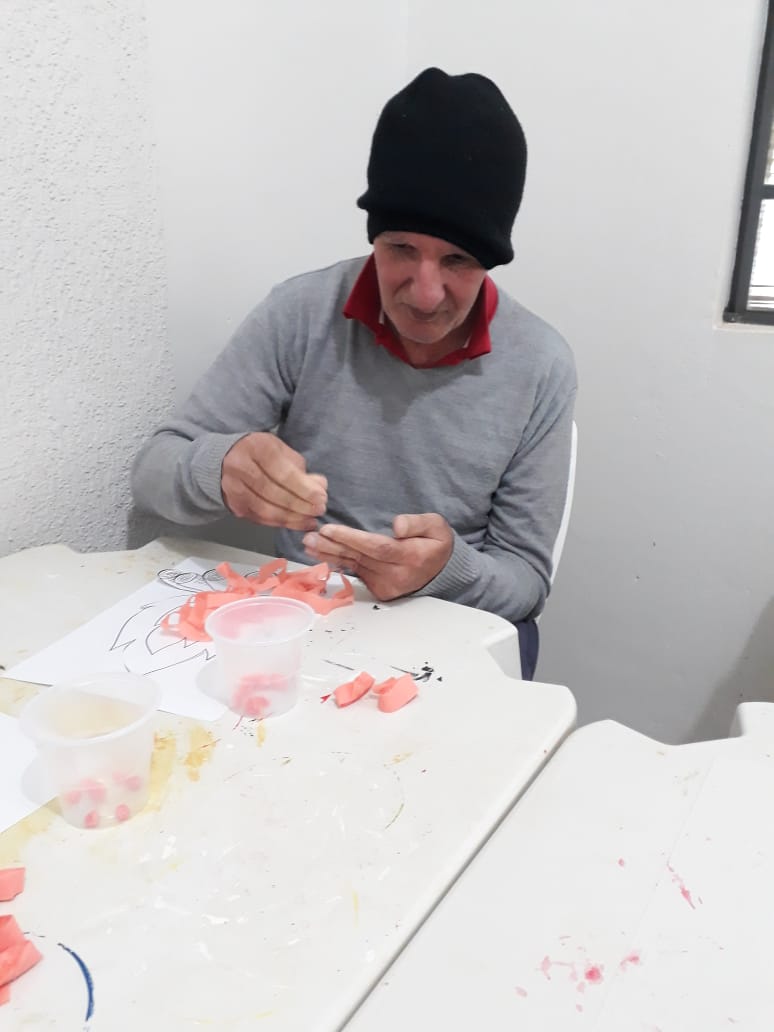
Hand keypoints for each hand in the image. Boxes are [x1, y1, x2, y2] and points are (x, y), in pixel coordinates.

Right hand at [221, 432, 326, 530]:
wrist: (227, 457)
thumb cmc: (259, 453)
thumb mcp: (281, 451)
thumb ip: (300, 469)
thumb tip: (320, 486)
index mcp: (256, 447)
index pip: (283, 473)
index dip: (304, 489)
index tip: (320, 498)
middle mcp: (240, 466)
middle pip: (273, 493)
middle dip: (300, 506)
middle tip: (318, 510)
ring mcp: (232, 486)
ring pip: (264, 509)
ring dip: (291, 518)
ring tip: (309, 520)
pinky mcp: (232, 503)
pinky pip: (257, 518)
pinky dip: (278, 523)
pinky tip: (294, 523)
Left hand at [302, 513, 453, 600]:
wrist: (441, 570)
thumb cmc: (435, 544)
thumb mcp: (436, 527)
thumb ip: (418, 522)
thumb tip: (396, 525)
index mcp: (412, 557)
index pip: (377, 548)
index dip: (351, 539)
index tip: (330, 530)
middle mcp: (397, 575)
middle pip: (360, 558)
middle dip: (333, 546)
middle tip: (310, 536)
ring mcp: (387, 586)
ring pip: (354, 566)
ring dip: (330, 555)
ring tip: (309, 544)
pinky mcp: (380, 590)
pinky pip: (356, 573)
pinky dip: (339, 562)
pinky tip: (322, 552)